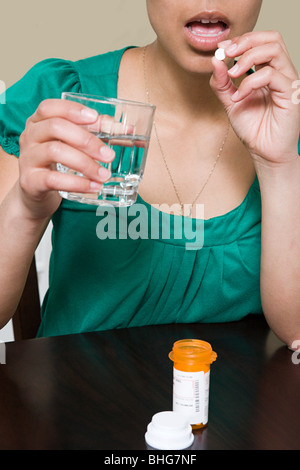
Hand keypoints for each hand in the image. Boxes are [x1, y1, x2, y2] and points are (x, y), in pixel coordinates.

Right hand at [18, 99, 114, 219]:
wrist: (35, 194)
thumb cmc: (57, 163)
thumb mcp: (71, 145)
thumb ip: (95, 133)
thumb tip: (126, 129)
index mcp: (39, 122)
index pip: (50, 107)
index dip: (72, 110)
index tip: (94, 117)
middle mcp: (29, 136)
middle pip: (56, 127)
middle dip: (86, 140)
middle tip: (109, 156)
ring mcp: (28, 159)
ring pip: (54, 152)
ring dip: (84, 163)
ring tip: (104, 175)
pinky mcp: (30, 181)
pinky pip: (54, 179)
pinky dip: (77, 183)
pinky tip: (93, 187)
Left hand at [210, 31, 299, 167]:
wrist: (264, 153)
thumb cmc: (253, 130)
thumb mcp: (230, 102)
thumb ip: (222, 83)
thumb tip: (215, 61)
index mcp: (269, 72)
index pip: (261, 42)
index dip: (240, 40)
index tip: (220, 49)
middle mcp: (281, 73)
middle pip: (271, 38)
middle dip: (246, 41)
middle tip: (226, 53)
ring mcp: (288, 82)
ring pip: (274, 50)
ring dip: (247, 57)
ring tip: (232, 75)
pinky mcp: (290, 93)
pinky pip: (270, 75)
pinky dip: (249, 83)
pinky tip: (238, 97)